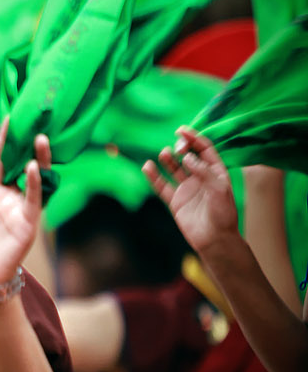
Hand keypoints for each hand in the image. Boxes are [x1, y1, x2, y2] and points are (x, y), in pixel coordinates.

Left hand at [0, 118, 46, 290]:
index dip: (2, 140)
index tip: (7, 116)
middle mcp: (7, 196)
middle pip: (19, 162)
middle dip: (26, 143)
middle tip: (32, 120)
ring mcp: (19, 208)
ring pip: (34, 177)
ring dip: (38, 158)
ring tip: (40, 138)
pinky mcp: (28, 222)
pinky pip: (35, 199)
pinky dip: (36, 183)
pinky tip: (33, 168)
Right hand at [143, 125, 238, 253]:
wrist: (215, 239)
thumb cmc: (223, 214)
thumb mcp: (219, 189)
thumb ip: (203, 171)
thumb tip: (187, 158)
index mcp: (215, 171)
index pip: (204, 149)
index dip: (193, 138)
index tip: (181, 131)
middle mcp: (200, 177)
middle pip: (188, 155)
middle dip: (181, 148)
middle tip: (176, 149)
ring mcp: (187, 188)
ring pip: (174, 168)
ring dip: (168, 159)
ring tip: (164, 154)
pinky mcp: (175, 201)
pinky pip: (162, 186)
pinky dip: (154, 177)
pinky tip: (147, 167)